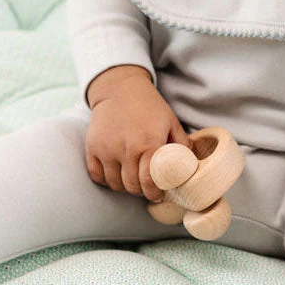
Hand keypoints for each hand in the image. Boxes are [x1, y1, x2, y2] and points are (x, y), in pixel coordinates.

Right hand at [85, 66, 192, 201]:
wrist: (120, 89)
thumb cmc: (149, 106)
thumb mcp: (171, 121)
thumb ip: (182, 144)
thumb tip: (192, 164)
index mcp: (148, 143)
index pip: (149, 181)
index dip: (154, 193)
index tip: (158, 195)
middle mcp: (126, 149)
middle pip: (131, 186)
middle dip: (141, 192)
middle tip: (146, 189)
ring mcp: (106, 149)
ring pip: (114, 183)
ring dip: (124, 186)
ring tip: (132, 181)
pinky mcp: (92, 147)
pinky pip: (97, 175)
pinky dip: (106, 180)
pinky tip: (116, 175)